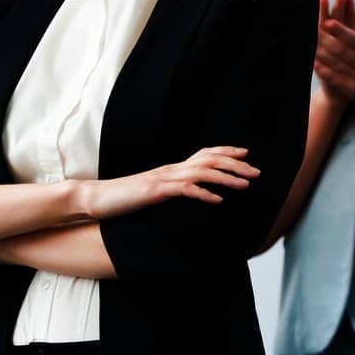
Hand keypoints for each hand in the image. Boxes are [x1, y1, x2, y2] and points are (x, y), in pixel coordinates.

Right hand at [80, 146, 256, 219]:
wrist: (97, 199)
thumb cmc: (124, 199)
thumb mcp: (153, 193)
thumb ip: (171, 190)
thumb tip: (189, 193)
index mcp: (171, 169)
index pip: (203, 154)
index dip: (226, 153)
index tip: (246, 155)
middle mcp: (171, 169)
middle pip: (209, 160)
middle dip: (235, 165)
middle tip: (257, 172)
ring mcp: (163, 179)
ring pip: (202, 172)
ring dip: (226, 178)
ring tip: (245, 185)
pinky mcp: (156, 192)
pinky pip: (185, 191)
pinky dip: (204, 194)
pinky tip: (218, 201)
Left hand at [315, 0, 354, 119]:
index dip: (340, 31)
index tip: (328, 21)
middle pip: (341, 51)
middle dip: (325, 39)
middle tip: (312, 28)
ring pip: (334, 64)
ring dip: (320, 52)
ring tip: (308, 41)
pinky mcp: (351, 90)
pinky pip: (333, 77)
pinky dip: (322, 68)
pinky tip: (312, 60)